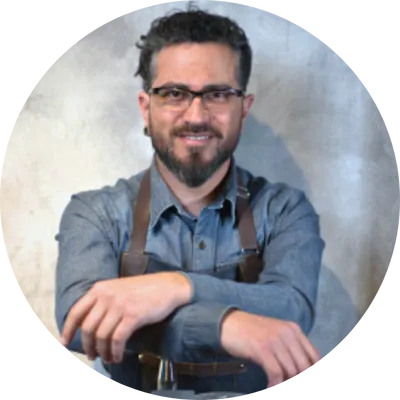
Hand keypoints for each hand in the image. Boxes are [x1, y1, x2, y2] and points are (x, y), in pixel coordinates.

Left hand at [61, 272, 191, 362]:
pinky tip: (118, 356)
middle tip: (92, 356)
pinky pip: (117, 340)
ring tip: (108, 359)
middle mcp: (107, 296)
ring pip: (102, 336)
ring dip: (103, 352)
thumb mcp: (118, 288)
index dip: (68, 329)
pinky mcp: (133, 315)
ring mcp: (120, 305)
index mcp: (100, 288)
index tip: (65, 342)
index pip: (77, 311)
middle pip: (88, 328)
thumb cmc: (144, 289)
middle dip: (88, 346)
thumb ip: (103, 300)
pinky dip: (115, 352)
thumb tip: (89, 324)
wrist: (168, 286)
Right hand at [220, 310, 320, 389]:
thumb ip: (291, 347)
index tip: (305, 382)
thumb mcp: (276, 334)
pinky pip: (276, 374)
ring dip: (285, 383)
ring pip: (292, 372)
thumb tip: (303, 370)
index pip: (314, 357)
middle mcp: (287, 333)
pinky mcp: (263, 348)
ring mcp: (275, 340)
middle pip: (304, 367)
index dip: (314, 373)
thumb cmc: (252, 332)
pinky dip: (275, 385)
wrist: (229, 323)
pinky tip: (269, 387)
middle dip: (298, 380)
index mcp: (294, 329)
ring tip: (277, 386)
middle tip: (287, 384)